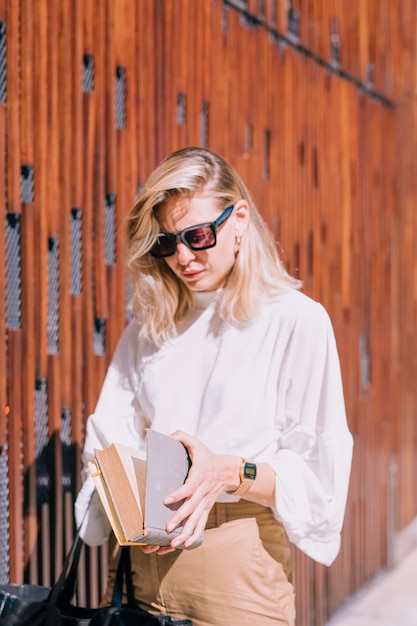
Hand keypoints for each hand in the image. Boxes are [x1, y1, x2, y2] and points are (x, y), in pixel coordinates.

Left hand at [161, 430, 238, 549]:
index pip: (190, 485)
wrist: (226, 470)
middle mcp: (203, 491)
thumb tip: (170, 435)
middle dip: (180, 518)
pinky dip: (193, 536)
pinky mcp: (206, 509)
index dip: (179, 493)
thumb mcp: (195, 442)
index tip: (166, 499)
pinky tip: (184, 545)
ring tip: (174, 543)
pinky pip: (200, 524)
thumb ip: (182, 437)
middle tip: (167, 527)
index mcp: (200, 474)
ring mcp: (205, 502)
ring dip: (186, 532)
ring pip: (197, 519)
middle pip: (192, 506)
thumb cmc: (206, 456)